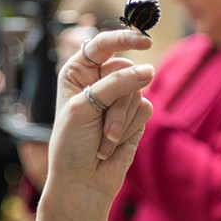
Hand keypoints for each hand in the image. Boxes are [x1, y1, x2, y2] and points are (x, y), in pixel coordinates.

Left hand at [45, 30, 153, 207]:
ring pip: (138, 91)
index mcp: (78, 72)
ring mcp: (119, 98)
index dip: (124, 38)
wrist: (82, 182)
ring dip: (121, 120)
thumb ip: (116, 85)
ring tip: (104, 139)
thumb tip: (149, 70)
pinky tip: (113, 144)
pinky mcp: (135, 116)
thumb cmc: (72, 144)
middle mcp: (99, 81)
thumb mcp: (85, 108)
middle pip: (126, 69)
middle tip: (101, 125)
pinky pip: (145, 109)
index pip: (102, 43)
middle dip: (117, 100)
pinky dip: (130, 128)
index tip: (144, 41)